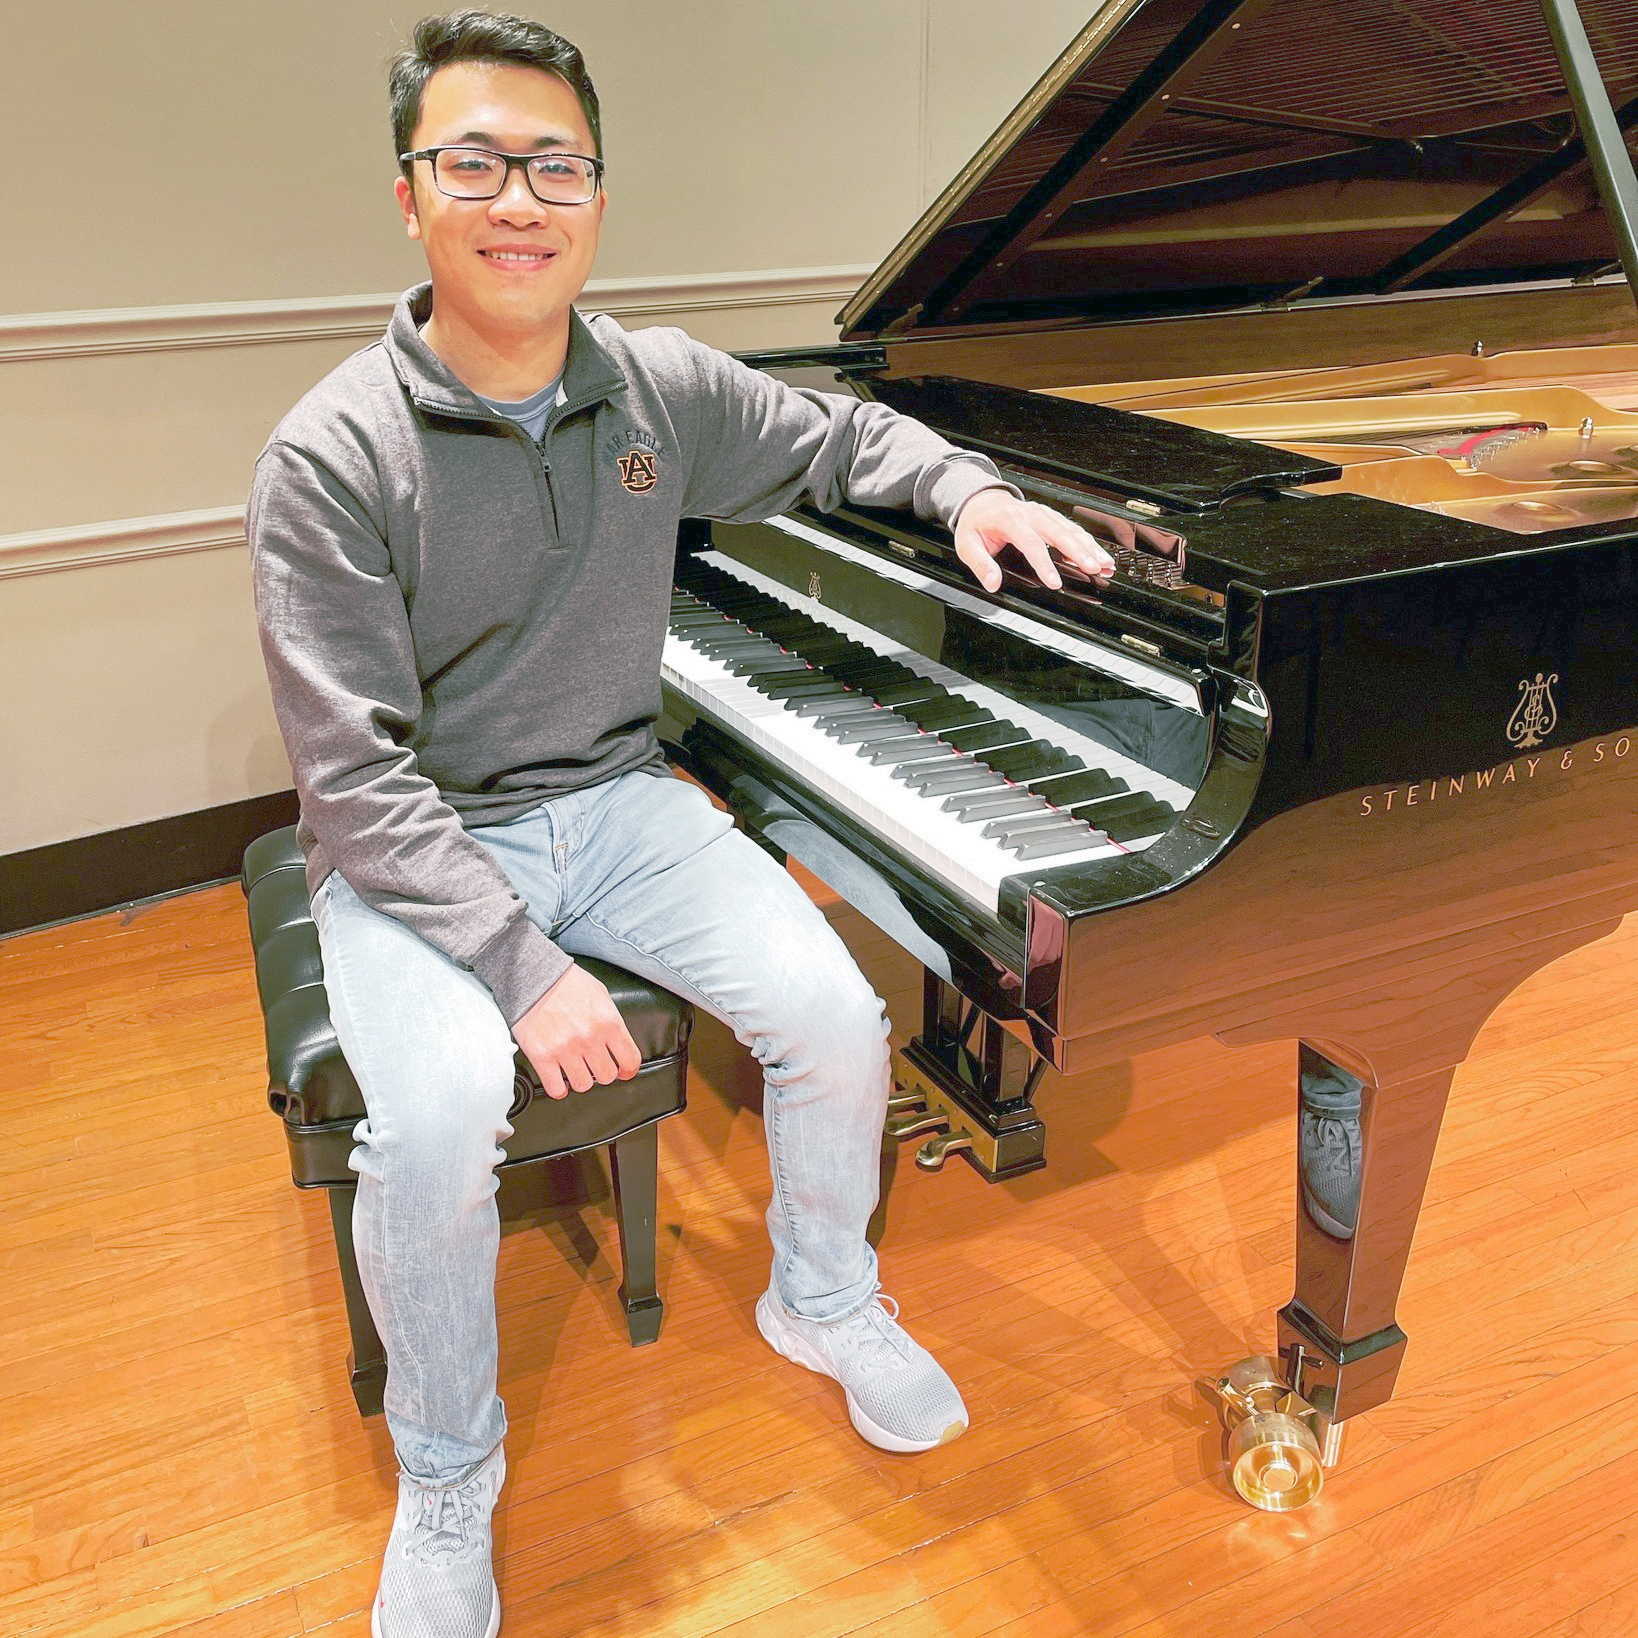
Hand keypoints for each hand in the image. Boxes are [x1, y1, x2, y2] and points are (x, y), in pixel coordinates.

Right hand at [513, 963, 642, 1098]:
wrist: (533, 975)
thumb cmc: (566, 982)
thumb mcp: (600, 995)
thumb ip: (611, 1020)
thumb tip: (618, 1043)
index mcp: (608, 1021)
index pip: (630, 1059)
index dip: (629, 1070)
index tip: (624, 1071)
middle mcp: (589, 1038)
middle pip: (607, 1076)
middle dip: (603, 1072)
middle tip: (596, 1066)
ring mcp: (565, 1049)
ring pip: (583, 1085)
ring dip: (582, 1079)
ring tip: (577, 1070)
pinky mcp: (542, 1056)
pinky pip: (556, 1088)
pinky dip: (560, 1089)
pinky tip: (560, 1080)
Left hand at [953, 489, 1177, 593]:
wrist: (982, 501)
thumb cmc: (976, 523)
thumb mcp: (967, 544)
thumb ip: (980, 565)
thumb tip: (993, 583)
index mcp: (1010, 519)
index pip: (1031, 543)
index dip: (1044, 564)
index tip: (1054, 581)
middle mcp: (1031, 513)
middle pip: (1059, 533)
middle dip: (1079, 552)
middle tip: (1094, 569)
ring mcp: (1043, 513)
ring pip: (1071, 530)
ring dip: (1090, 547)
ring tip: (1105, 564)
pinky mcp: (1051, 517)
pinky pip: (1072, 529)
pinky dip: (1088, 542)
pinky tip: (1100, 555)